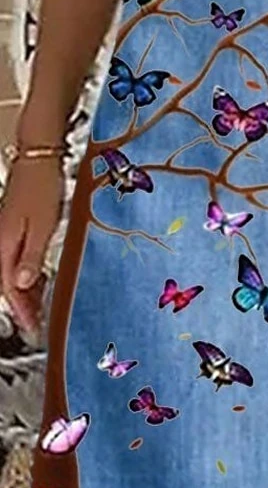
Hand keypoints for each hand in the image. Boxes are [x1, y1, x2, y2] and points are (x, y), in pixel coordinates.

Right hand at [0, 158, 63, 333]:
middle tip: (37, 324)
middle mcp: (2, 241)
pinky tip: (40, 281)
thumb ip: (30, 257)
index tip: (33, 327)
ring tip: (40, 309)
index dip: (21, 309)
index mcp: (5, 244)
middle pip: (8, 282)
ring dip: (25, 291)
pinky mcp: (16, 227)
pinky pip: (19, 258)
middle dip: (22, 305)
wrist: (38, 159)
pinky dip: (28, 274)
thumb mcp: (42, 226)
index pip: (8, 287)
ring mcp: (8, 234)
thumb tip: (20, 285)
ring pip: (13, 271)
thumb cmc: (43, 189)